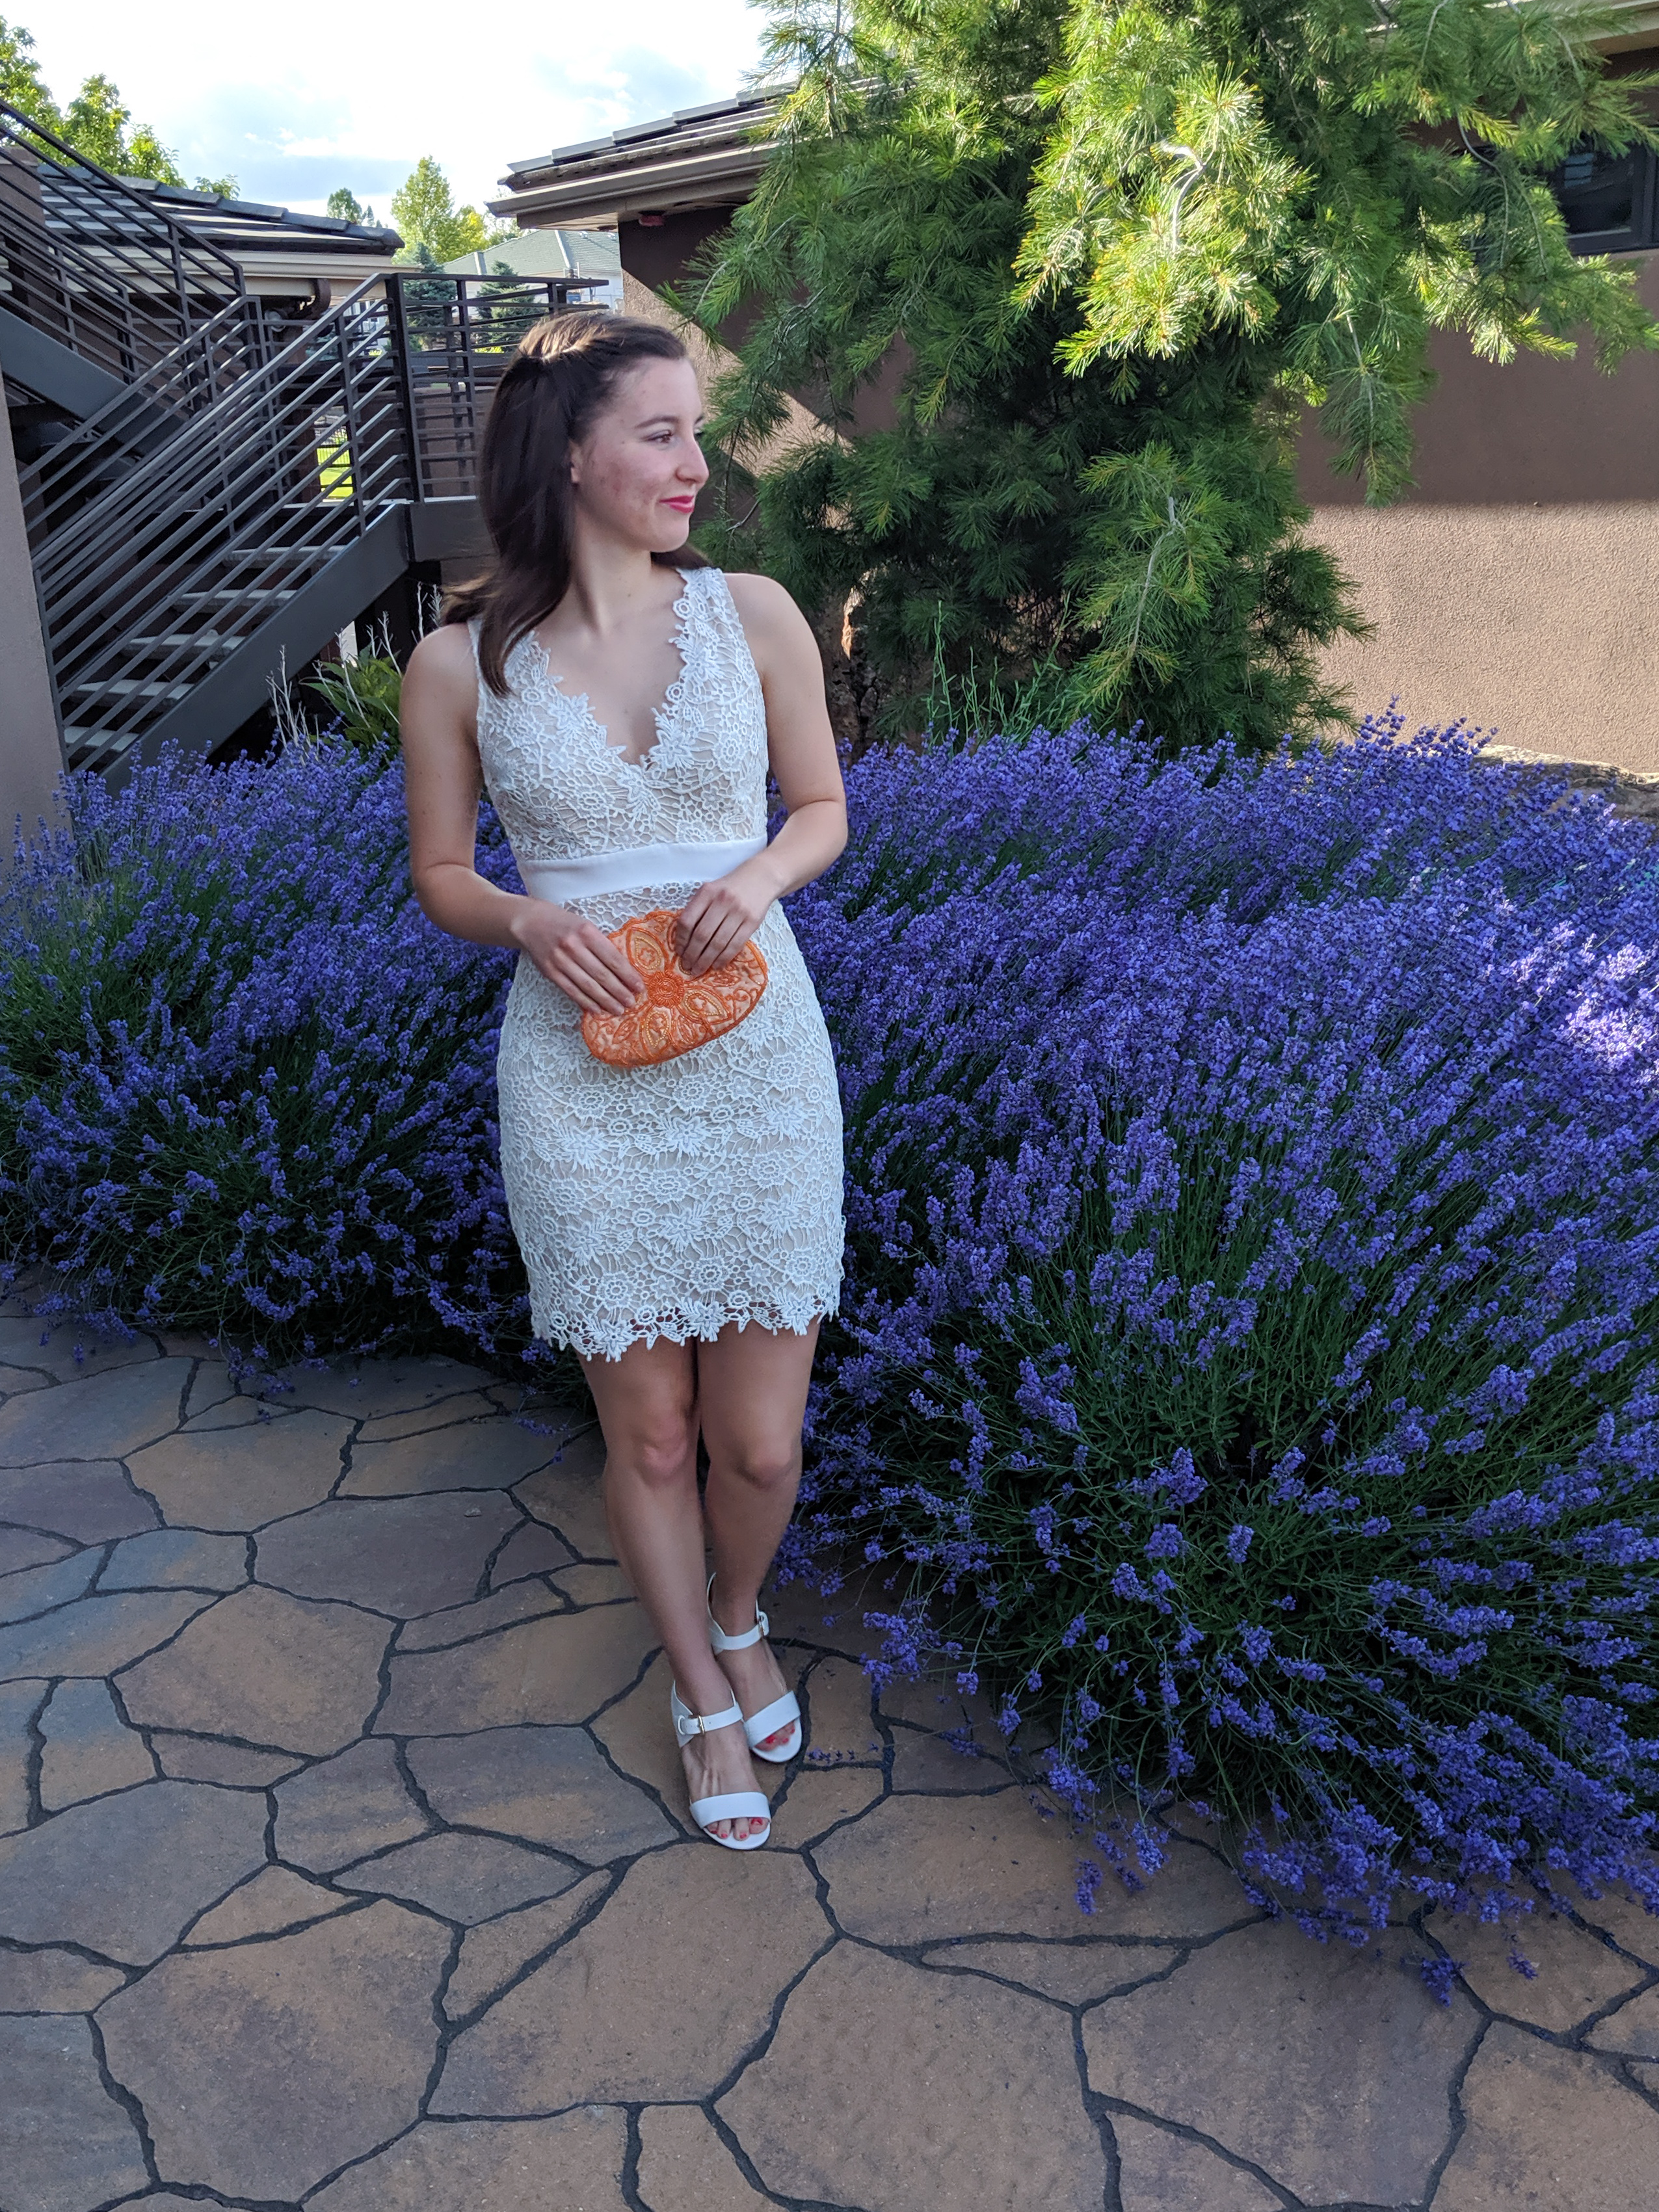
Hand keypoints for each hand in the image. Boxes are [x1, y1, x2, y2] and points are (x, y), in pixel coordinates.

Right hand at [509, 899, 642, 1016]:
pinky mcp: (550, 972)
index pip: (612, 958)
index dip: (627, 975)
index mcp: (587, 932)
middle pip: (601, 974)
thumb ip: (601, 945)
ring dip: (605, 1000)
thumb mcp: (586, 926)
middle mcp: (573, 946)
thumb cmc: (564, 924)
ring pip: (588, 985)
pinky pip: (571, 990)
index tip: (639, 987)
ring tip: (619, 1010)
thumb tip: (623, 970)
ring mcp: (560, 960)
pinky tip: (597, 1010)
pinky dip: (585, 1002)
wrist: (532, 922)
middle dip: (619, 991)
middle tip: (631, 1003)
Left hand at [674, 861, 773, 976]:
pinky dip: (724, 958)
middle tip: (687, 966)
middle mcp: (722, 901)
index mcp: (707, 892)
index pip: (688, 920)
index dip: (681, 940)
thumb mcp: (710, 890)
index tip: (679, 951)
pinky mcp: (752, 922)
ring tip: (699, 969)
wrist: (760, 878)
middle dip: (692, 954)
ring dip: (706, 960)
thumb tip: (684, 939)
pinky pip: (735, 945)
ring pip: (718, 943)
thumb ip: (697, 909)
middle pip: (702, 935)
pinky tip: (717, 965)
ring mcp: (739, 912)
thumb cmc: (730, 887)